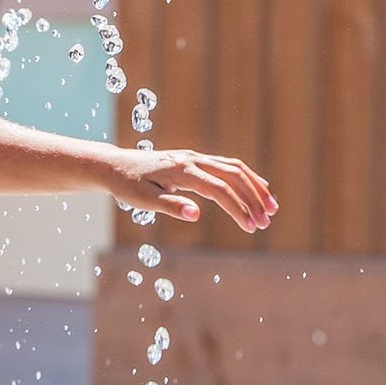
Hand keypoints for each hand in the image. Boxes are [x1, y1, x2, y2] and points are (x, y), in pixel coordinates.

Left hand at [105, 148, 277, 233]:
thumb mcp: (143, 200)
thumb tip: (196, 215)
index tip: (251, 227)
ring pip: (234, 167)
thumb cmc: (127, 185)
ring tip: (271, 208)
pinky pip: (227, 165)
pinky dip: (245, 178)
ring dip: (254, 186)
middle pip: (233, 175)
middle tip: (266, 222)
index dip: (237, 208)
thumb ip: (170, 206)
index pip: (219, 189)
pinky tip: (257, 189)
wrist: (115, 166)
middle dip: (253, 198)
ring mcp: (194, 157)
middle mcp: (192, 160)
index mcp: (182, 171)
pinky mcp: (194, 160)